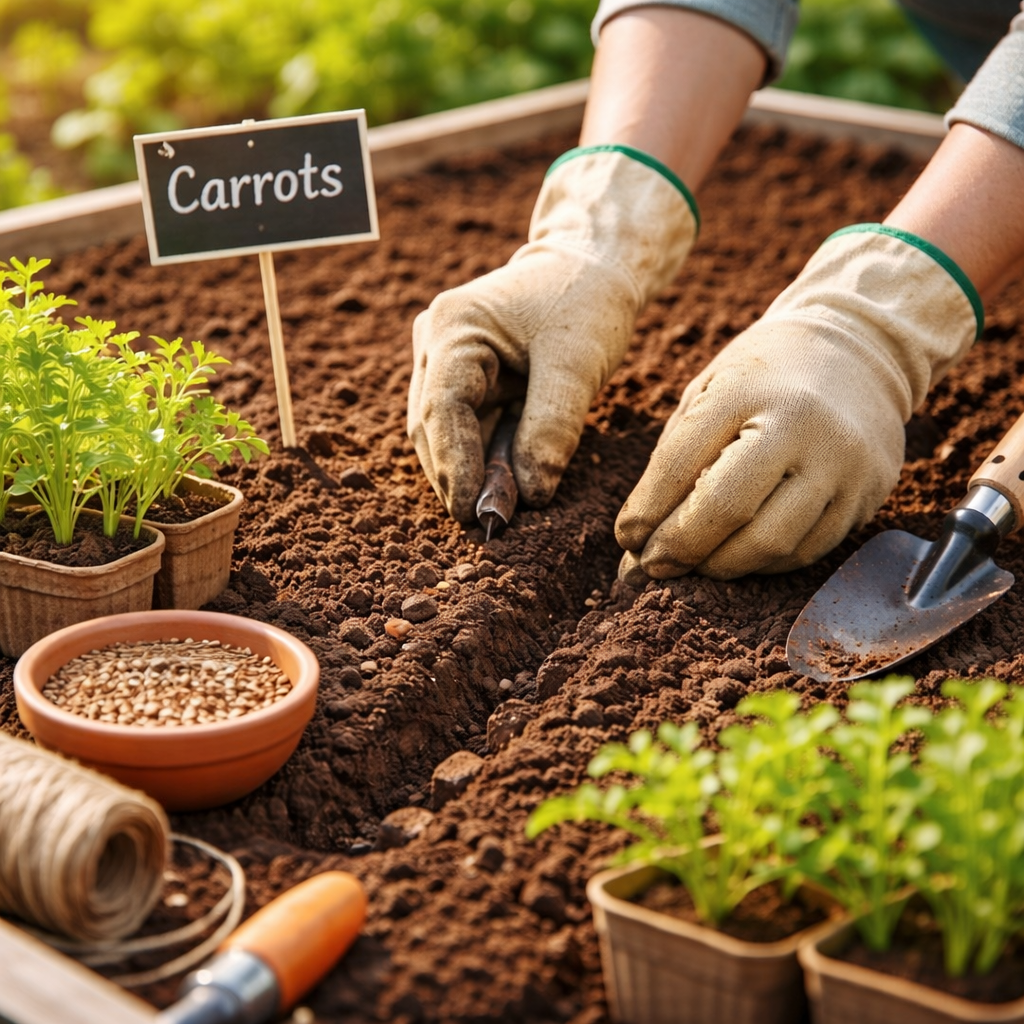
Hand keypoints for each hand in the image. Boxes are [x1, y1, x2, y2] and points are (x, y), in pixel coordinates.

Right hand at [408, 147, 696, 521]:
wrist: (590, 262)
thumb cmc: (586, 301)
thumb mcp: (578, 364)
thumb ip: (551, 428)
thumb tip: (530, 495)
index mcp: (454, 326)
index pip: (442, 410)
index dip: (455, 466)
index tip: (472, 512)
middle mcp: (435, 341)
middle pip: (432, 427)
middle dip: (459, 478)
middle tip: (489, 525)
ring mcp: (442, 357)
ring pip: (444, 433)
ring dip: (470, 473)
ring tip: (500, 512)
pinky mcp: (461, 375)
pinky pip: (465, 426)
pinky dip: (483, 457)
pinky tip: (503, 486)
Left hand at [616, 225, 981, 580]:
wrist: (860, 350)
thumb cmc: (763, 378)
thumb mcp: (708, 393)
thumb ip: (672, 461)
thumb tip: (635, 541)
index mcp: (744, 392)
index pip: (680, 466)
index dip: (646, 514)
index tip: (627, 538)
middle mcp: (799, 426)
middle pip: (728, 510)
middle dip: (681, 549)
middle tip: (652, 566)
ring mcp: (841, 463)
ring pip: (772, 543)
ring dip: (721, 567)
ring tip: (695, 566)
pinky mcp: (868, 493)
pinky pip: (806, 551)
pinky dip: (763, 565)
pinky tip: (739, 557)